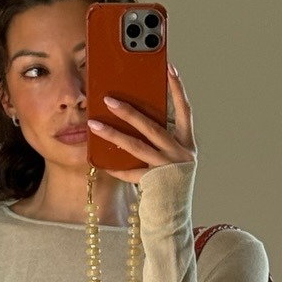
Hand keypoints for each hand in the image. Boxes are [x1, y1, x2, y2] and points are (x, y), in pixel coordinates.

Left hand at [87, 66, 194, 183]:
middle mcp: (179, 154)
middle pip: (151, 127)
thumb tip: (135, 117)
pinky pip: (128, 172)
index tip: (169, 67)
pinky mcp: (153, 183)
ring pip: (136, 147)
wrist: (174, 214)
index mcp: (187, 144)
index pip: (185, 110)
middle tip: (108, 99)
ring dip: (112, 134)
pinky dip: (113, 166)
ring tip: (93, 124)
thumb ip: (161, 139)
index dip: (178, 89)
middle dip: (128, 111)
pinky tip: (98, 160)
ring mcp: (166, 169)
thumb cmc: (170, 182)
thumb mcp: (172, 156)